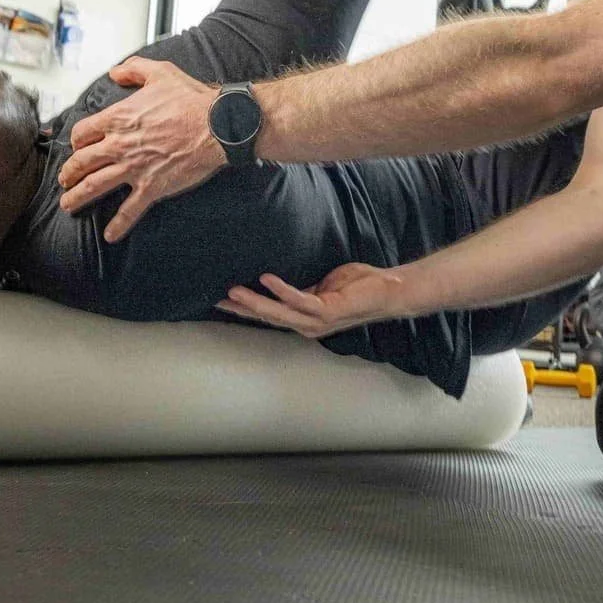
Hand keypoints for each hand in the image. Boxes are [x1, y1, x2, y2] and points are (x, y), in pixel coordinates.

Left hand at [59, 58, 225, 241]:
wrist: (216, 125)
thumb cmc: (192, 101)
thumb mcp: (160, 73)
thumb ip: (133, 69)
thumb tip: (116, 72)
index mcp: (118, 118)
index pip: (82, 133)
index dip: (76, 141)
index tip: (76, 147)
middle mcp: (119, 145)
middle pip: (81, 162)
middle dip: (68, 173)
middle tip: (64, 180)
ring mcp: (133, 168)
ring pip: (95, 186)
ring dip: (78, 198)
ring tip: (69, 205)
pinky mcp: (151, 187)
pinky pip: (129, 210)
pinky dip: (118, 225)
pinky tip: (110, 235)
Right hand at [217, 263, 410, 339]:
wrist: (389, 291)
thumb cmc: (358, 286)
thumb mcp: (324, 286)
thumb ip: (304, 288)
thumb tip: (282, 278)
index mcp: (305, 318)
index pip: (269, 314)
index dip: (245, 309)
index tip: (221, 300)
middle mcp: (307, 324)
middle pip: (267, 318)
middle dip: (240, 309)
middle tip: (213, 299)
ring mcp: (317, 320)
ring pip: (278, 313)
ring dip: (254, 303)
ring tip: (231, 291)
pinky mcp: (328, 310)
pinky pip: (301, 300)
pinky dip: (282, 290)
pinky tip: (266, 279)